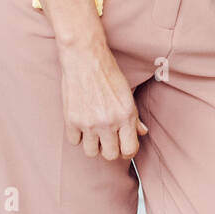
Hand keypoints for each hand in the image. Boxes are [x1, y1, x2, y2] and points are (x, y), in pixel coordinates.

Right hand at [58, 35, 147, 160]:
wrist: (84, 57)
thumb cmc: (107, 72)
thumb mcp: (127, 93)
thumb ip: (134, 117)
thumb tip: (142, 132)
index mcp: (126, 115)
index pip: (130, 150)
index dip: (127, 150)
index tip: (123, 145)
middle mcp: (109, 122)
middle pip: (110, 156)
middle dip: (110, 149)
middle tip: (107, 138)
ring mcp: (89, 123)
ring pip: (91, 152)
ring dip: (93, 144)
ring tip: (93, 130)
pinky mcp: (72, 121)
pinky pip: (75, 141)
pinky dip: (77, 135)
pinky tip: (81, 121)